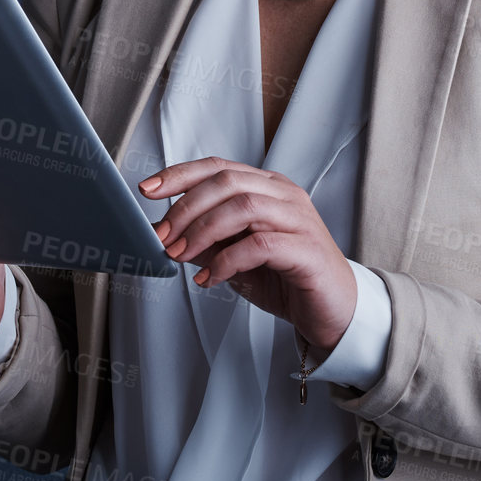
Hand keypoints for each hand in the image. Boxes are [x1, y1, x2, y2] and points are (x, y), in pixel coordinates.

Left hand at [140, 156, 356, 355]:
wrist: (333, 312)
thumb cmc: (285, 279)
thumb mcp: (235, 256)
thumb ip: (206, 240)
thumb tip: (163, 233)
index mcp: (267, 187)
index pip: (218, 167)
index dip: (179, 174)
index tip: (147, 189)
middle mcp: (284, 195)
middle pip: (227, 182)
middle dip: (186, 207)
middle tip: (163, 236)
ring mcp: (299, 219)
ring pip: (244, 206)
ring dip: (203, 230)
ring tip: (181, 255)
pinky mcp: (307, 249)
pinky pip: (261, 244)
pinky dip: (227, 260)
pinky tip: (209, 278)